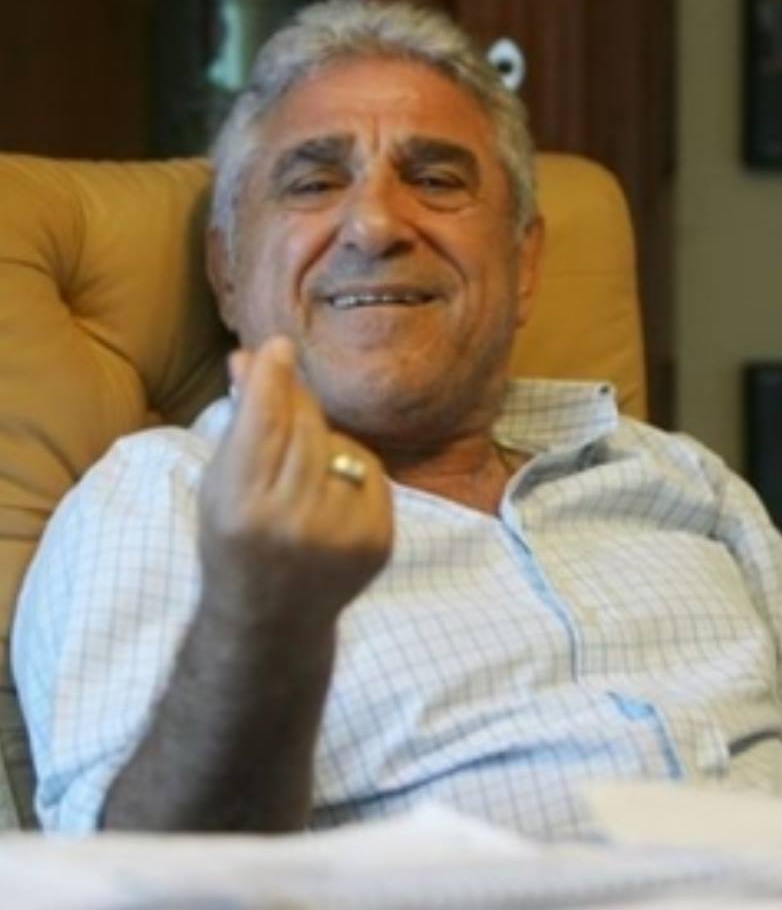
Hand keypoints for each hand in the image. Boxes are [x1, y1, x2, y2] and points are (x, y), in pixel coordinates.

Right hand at [197, 335, 392, 637]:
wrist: (272, 621)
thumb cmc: (234, 545)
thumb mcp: (219, 487)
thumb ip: (238, 425)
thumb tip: (251, 356)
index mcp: (242, 508)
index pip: (262, 423)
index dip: (271, 378)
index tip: (278, 346)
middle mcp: (294, 523)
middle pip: (306, 428)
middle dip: (296, 399)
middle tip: (286, 383)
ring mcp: (341, 536)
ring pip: (341, 446)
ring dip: (323, 439)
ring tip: (300, 464)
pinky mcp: (377, 542)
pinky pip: (371, 473)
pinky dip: (352, 469)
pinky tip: (329, 487)